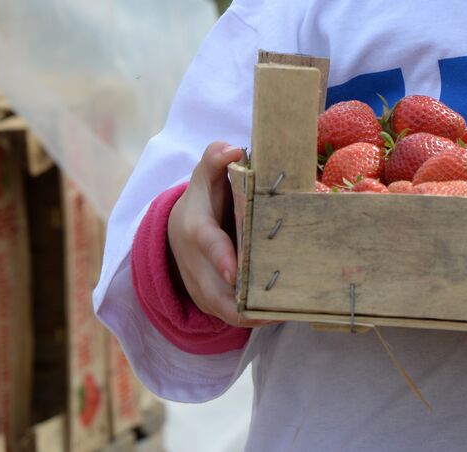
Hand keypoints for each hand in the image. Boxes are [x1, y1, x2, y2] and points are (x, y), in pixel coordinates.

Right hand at [167, 141, 271, 327]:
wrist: (177, 230)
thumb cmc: (202, 199)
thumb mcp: (204, 175)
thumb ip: (215, 158)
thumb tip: (233, 148)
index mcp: (195, 229)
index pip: (208, 244)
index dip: (221, 259)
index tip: (237, 273)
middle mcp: (195, 264)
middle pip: (217, 292)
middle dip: (246, 302)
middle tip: (283, 302)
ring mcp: (201, 287)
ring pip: (227, 311)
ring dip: (255, 315)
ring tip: (289, 309)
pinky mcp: (211, 302)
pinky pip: (233, 318)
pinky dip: (255, 319)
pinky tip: (283, 312)